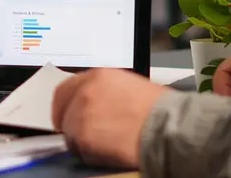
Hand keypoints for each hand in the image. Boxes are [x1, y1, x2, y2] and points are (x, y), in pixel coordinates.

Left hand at [51, 69, 167, 168]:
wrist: (168, 127)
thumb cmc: (159, 110)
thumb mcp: (128, 87)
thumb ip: (104, 92)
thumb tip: (93, 106)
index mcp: (97, 76)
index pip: (65, 90)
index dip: (64, 106)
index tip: (65, 115)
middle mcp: (86, 92)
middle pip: (62, 111)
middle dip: (68, 124)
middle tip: (80, 136)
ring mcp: (82, 114)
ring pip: (70, 133)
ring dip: (82, 141)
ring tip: (106, 144)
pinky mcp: (84, 137)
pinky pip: (79, 150)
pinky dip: (90, 154)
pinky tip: (109, 152)